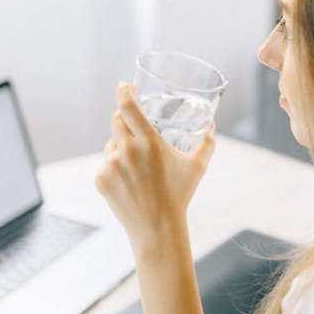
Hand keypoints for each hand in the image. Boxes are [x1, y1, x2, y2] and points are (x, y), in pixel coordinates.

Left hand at [95, 83, 215, 251]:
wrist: (157, 228)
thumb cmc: (179, 196)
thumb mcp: (197, 168)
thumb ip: (206, 144)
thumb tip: (212, 128)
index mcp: (149, 142)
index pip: (128, 106)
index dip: (123, 91)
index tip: (123, 85)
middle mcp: (128, 150)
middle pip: (116, 120)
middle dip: (123, 118)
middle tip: (133, 125)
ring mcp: (111, 165)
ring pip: (111, 144)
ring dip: (121, 147)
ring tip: (138, 166)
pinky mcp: (101, 179)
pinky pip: (106, 164)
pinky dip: (115, 168)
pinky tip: (130, 182)